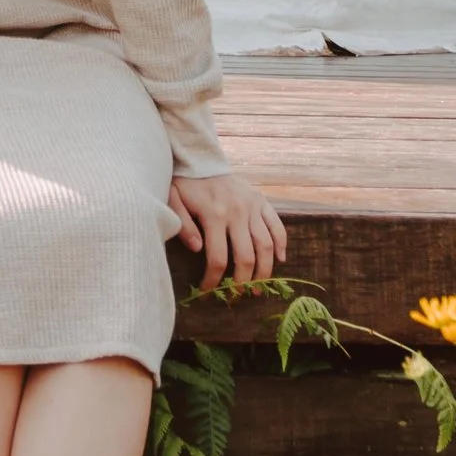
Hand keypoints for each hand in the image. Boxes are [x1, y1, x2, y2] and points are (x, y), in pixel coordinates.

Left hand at [163, 169, 287, 290]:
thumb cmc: (185, 185)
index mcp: (214, 215)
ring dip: (265, 270)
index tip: (208, 291)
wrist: (202, 160)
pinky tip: (280, 261)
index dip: (213, 280)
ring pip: (266, 245)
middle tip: (237, 295)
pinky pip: (277, 226)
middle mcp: (237, 212)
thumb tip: (197, 249)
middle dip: (242, 282)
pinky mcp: (262, 201)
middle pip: (246, 256)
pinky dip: (282, 244)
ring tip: (259, 288)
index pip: (217, 258)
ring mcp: (252, 206)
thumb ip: (183, 225)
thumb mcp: (174, 201)